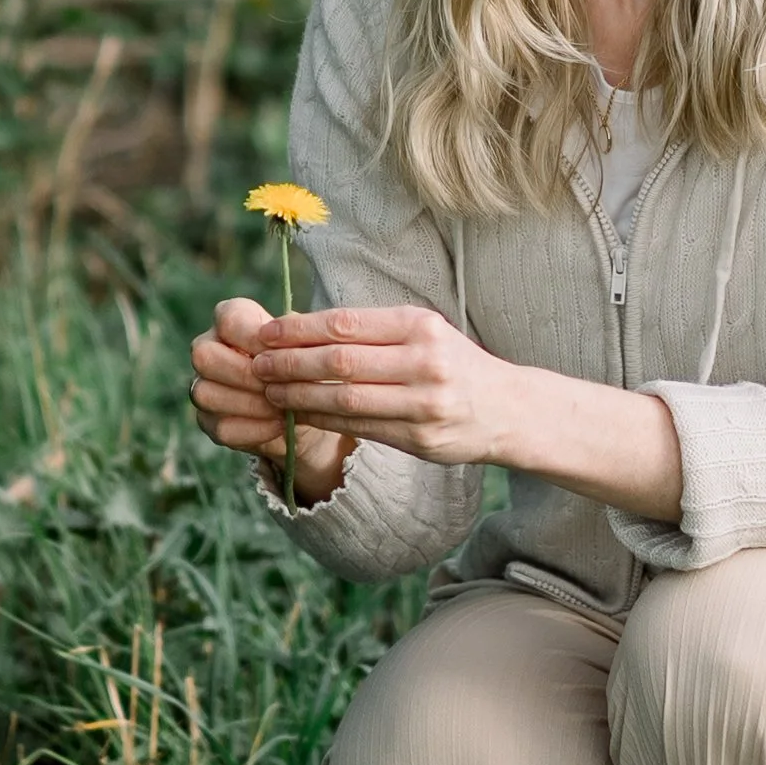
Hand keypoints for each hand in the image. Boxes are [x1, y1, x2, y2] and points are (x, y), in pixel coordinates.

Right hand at [190, 297, 355, 501]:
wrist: (312, 407)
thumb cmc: (309, 365)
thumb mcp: (312, 348)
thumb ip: (298, 342)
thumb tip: (294, 346)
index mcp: (233, 321)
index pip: (228, 319)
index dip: (252, 336)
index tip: (280, 352)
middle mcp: (209, 349)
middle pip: (205, 356)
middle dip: (247, 374)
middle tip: (281, 386)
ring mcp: (203, 385)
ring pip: (206, 393)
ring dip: (250, 403)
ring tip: (284, 409)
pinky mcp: (210, 421)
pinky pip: (221, 426)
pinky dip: (253, 429)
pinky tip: (278, 426)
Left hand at [244, 306, 522, 466]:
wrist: (509, 409)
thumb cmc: (454, 364)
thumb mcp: (424, 332)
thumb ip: (373, 331)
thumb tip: (302, 328)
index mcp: (422, 326)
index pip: (345, 325)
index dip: (298, 330)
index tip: (265, 333)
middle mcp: (425, 362)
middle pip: (339, 362)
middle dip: (289, 363)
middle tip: (256, 364)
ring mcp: (423, 404)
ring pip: (343, 399)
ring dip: (297, 395)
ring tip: (269, 390)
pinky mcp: (420, 439)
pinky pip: (358, 428)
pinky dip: (322, 420)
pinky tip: (299, 413)